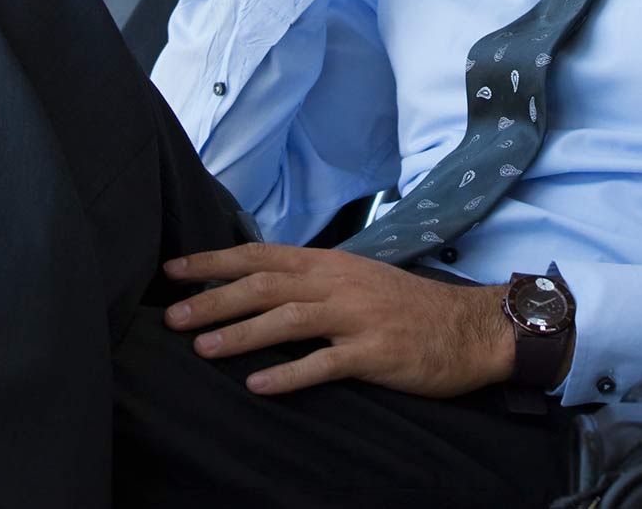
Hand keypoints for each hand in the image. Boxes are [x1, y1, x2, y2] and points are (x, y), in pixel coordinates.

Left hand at [162, 243, 513, 397]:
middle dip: (214, 299)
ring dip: (241, 333)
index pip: (259, 255)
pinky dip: (288, 374)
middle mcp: (338, 283)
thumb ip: (311, 280)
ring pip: (287, 319)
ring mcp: (356, 317)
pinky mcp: (374, 352)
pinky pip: (324, 364)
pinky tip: (258, 386)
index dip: (213, 262)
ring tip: (202, 349)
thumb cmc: (407, 308)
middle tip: (172, 317)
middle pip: (264, 284)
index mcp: (329, 264)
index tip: (173, 271)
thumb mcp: (356, 280)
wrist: (469, 328)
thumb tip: (256, 285)